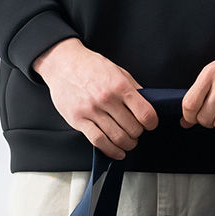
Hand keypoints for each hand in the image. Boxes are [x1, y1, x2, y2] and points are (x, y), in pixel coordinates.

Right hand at [33, 38, 158, 158]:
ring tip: (128, 142)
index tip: (150, 124)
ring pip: (118, 138)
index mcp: (120, 86)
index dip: (152, 123)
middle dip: (138, 134)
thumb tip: (148, 105)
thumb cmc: (90, 67)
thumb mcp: (118, 71)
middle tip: (135, 132)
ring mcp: (91, 110)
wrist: (62, 63)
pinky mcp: (78, 120)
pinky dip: (111, 151)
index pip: (145, 113)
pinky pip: (99, 141)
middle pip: (133, 129)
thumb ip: (133, 89)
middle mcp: (106, 98)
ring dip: (127, 144)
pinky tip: (117, 152)